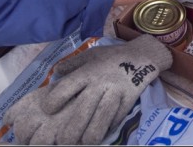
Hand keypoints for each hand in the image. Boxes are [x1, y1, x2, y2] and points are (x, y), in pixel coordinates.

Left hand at [3, 35, 171, 144]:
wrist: (143, 55)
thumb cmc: (113, 55)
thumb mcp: (92, 54)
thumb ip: (73, 63)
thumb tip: (56, 72)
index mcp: (88, 72)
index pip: (66, 88)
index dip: (53, 101)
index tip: (49, 109)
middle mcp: (100, 84)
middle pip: (82, 111)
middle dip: (70, 131)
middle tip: (63, 140)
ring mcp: (115, 94)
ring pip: (100, 121)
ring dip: (89, 137)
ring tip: (82, 143)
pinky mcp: (128, 101)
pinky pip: (115, 120)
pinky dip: (107, 130)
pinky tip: (100, 133)